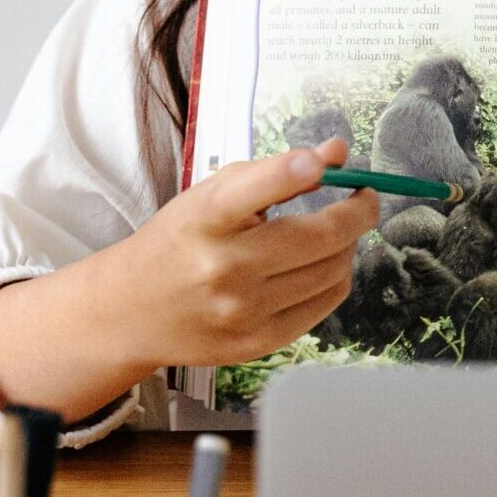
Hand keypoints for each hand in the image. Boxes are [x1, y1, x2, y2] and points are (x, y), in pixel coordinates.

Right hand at [105, 138, 379, 368]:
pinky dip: (338, 276)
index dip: (290, 172)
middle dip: (359, 210)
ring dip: (350, 243)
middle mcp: (222, 268)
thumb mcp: (212, 194)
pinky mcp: (259, 343)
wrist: (132, 311)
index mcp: (204, 220)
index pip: (250, 192)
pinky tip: (327, 261)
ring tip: (340, 230)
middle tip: (364, 196)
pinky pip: (325, 303)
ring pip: (333, 270)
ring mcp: (243, 312)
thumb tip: (338, 153)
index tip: (321, 161)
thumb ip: (275, 171)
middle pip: (319, 237)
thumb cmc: (180, 240)